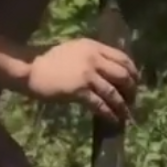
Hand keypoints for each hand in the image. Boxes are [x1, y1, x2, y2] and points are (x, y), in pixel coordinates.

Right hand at [24, 38, 139, 121]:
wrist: (30, 69)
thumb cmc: (49, 60)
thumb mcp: (75, 50)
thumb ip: (93, 56)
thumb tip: (109, 70)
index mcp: (94, 47)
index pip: (123, 58)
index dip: (133, 72)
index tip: (135, 82)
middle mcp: (94, 58)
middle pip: (122, 75)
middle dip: (131, 89)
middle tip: (132, 100)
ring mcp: (87, 74)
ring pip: (113, 92)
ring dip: (122, 105)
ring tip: (126, 115)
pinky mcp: (79, 90)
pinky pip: (100, 104)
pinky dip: (109, 113)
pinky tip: (113, 120)